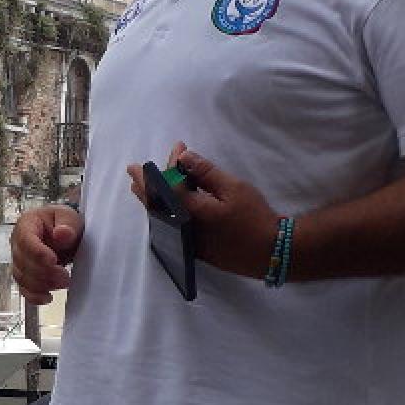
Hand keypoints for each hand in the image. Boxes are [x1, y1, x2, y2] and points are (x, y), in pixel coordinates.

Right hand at [10, 203, 82, 305]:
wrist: (64, 234)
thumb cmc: (64, 223)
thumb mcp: (70, 217)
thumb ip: (67, 224)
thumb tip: (61, 234)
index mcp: (27, 223)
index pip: (26, 240)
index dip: (38, 253)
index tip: (54, 261)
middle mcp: (17, 243)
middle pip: (23, 262)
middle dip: (44, 272)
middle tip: (65, 276)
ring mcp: (18, 260)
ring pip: (22, 278)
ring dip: (42, 284)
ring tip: (63, 282)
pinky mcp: (24, 275)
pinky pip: (24, 289)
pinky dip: (35, 296)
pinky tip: (48, 298)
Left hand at [128, 145, 277, 277]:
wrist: (270, 252)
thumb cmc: (254, 217)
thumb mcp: (233, 188)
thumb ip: (206, 173)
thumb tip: (184, 157)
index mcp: (192, 212)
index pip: (168, 187)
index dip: (164, 168)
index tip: (166, 152)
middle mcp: (184, 230)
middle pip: (158, 206)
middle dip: (146, 187)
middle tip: (134, 173)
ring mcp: (188, 242)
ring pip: (163, 219)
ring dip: (153, 201)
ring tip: (142, 189)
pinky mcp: (195, 251)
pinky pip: (172, 229)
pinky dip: (165, 214)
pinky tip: (164, 209)